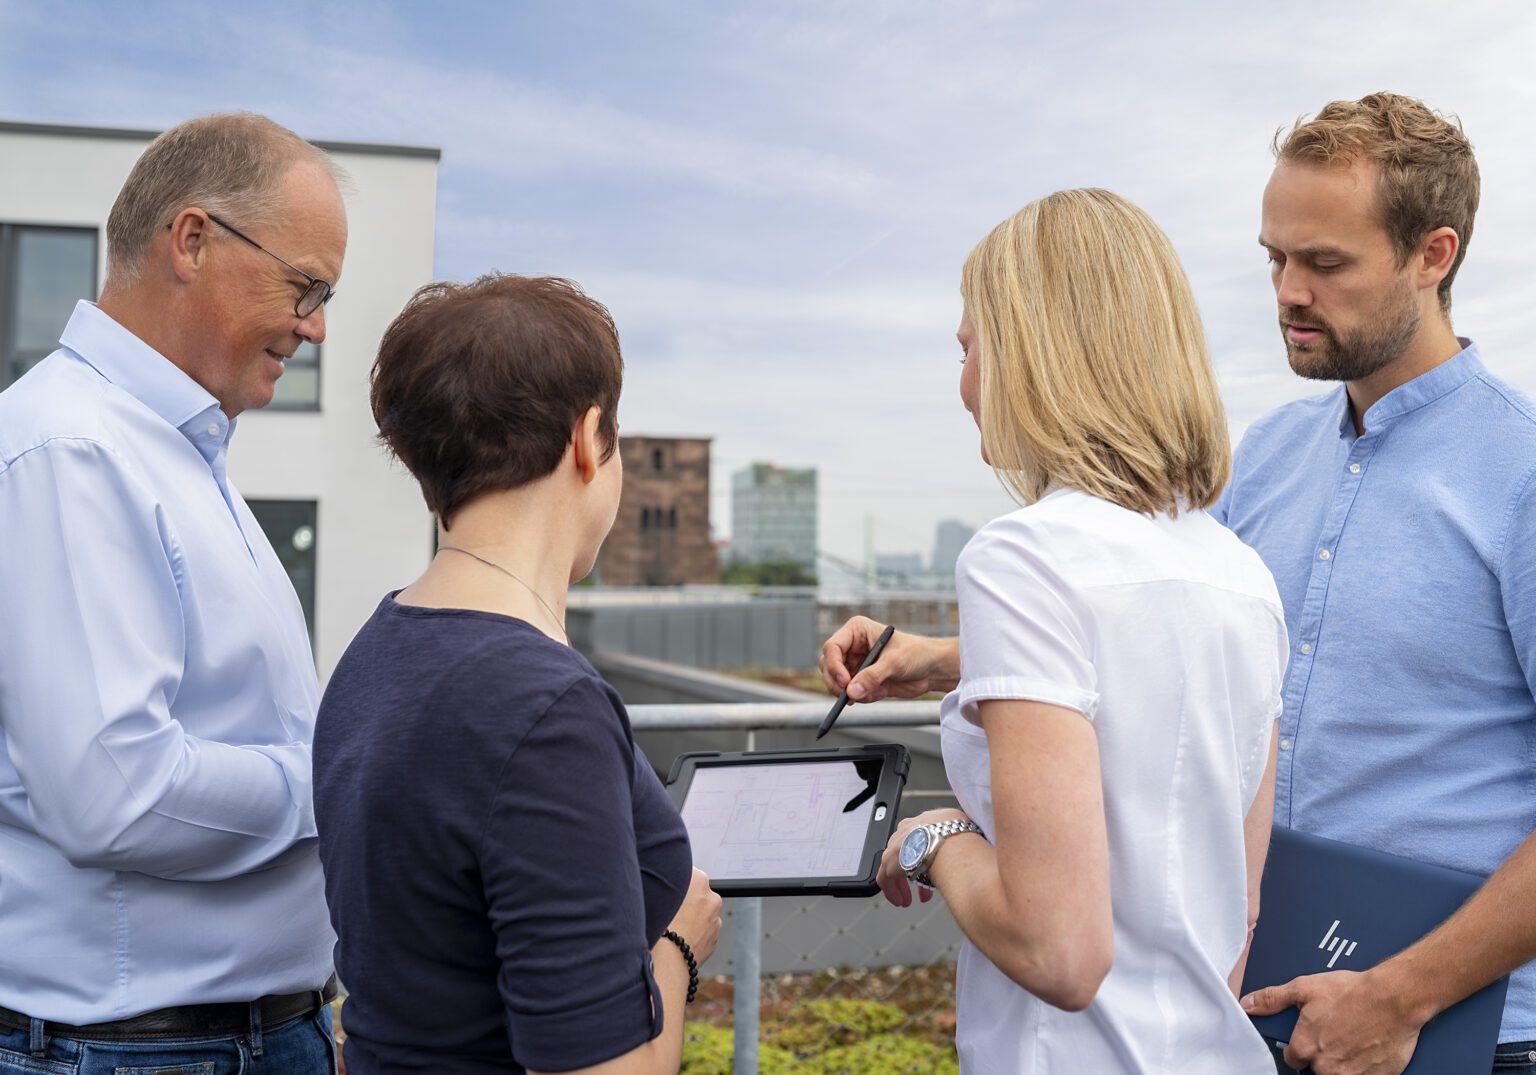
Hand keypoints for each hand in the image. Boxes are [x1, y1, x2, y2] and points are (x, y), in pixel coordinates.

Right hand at [667, 868, 723, 964]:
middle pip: (697, 893)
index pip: (687, 872)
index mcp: (699, 880)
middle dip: (686, 900)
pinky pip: (703, 930)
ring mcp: (716, 919)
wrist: (667, 961)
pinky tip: (679, 939)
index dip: (675, 882)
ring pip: (701, 913)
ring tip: (672, 928)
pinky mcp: (715, 938)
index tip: (667, 890)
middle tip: (668, 911)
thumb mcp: (657, 894)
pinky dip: (694, 933)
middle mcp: (712, 897)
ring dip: (691, 917)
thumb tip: (666, 882)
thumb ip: (667, 883)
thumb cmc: (658, 925)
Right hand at [818, 617, 958, 702]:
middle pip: (828, 665)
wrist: (932, 669)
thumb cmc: (917, 654)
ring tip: (873, 692)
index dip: (834, 666)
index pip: (832, 647)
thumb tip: (851, 691)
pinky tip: (880, 692)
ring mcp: (855, 664)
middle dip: (837, 682)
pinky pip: (850, 693)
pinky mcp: (861, 680)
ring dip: (851, 692)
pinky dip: (861, 697)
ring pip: (836, 682)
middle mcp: (852, 646)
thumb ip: (872, 676)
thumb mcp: (894, 662)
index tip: (844, 682)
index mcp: (857, 631)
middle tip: (848, 695)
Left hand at [875, 808, 970, 908]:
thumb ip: (959, 840)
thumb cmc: (964, 839)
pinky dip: (891, 891)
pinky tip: (900, 901)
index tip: (932, 871)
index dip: (928, 859)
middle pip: (908, 853)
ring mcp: (898, 842)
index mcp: (928, 820)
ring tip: (909, 900)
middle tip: (921, 889)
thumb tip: (969, 852)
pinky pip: (884, 878)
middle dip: (915, 873)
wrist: (951, 842)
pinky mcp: (889, 859)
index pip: (922, 839)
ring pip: (894, 866)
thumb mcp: (964, 832)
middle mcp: (910, 828)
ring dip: (903, 885)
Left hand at [1241, 969, 1423, 1073]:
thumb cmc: (1353, 992)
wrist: (1394, 998)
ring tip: (1353, 1039)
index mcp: (1305, 1047)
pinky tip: (1368, 1048)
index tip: (1311, 1036)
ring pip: (1338, 1074)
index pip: (1292, 1057)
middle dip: (1323, 1054)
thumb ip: (1272, 999)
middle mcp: (1326, 1067)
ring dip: (1343, 1061)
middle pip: (1316, 1068)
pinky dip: (1364, 1067)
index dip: (1300, 1045)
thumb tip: (1248, 1004)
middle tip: (1336, 1034)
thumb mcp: (1304, 987)